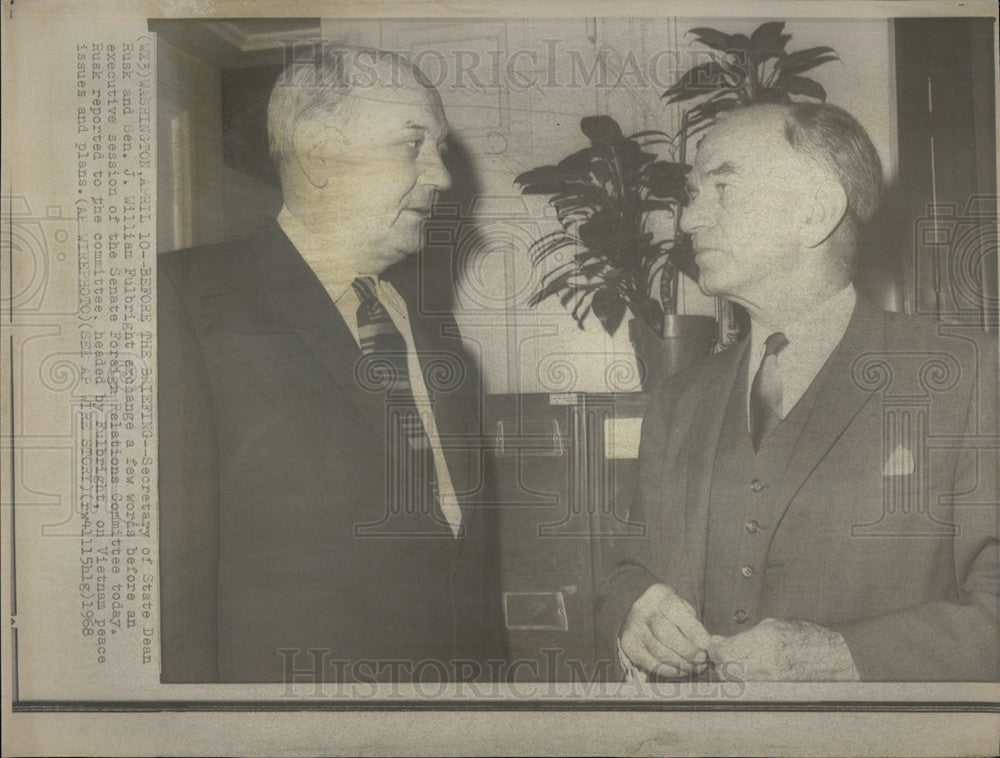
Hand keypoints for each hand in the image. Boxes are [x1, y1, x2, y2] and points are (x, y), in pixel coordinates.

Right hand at [619, 583, 711, 678]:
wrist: (640, 613)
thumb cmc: (668, 613)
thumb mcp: (682, 608)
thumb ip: (693, 624)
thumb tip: (707, 645)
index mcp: (659, 595)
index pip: (675, 611)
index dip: (692, 629)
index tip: (706, 644)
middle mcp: (642, 609)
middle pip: (664, 632)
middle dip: (686, 649)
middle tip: (701, 659)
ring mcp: (633, 627)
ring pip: (658, 650)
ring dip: (680, 663)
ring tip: (694, 667)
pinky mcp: (629, 644)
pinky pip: (649, 662)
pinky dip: (667, 670)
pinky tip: (680, 670)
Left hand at [709, 618, 859, 680]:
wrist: (836, 659)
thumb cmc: (808, 637)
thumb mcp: (774, 625)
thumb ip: (745, 635)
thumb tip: (721, 641)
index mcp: (764, 641)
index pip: (725, 651)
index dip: (714, 648)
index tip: (713, 645)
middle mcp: (766, 662)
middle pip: (726, 668)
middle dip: (719, 660)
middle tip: (721, 653)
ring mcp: (771, 680)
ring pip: (736, 680)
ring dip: (729, 671)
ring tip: (734, 661)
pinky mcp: (775, 690)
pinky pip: (749, 687)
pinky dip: (742, 680)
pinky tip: (747, 671)